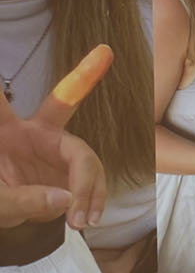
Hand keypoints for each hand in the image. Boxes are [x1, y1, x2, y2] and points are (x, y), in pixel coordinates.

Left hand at [0, 45, 113, 229]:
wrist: (0, 220)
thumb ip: (24, 201)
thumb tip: (66, 200)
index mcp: (3, 133)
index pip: (0, 102)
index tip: (34, 68)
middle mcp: (31, 135)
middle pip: (61, 104)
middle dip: (83, 77)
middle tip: (105, 52)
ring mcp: (52, 153)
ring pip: (85, 158)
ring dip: (91, 187)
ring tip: (83, 219)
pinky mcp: (67, 173)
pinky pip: (91, 181)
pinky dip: (93, 200)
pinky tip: (87, 217)